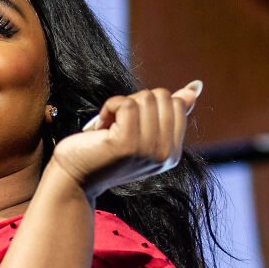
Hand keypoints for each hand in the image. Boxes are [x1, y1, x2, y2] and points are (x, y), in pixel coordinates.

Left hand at [47, 81, 202, 200]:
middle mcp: (164, 154)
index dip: (146, 107)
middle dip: (134, 104)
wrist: (74, 179)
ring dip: (120, 107)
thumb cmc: (103, 154)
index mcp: (172, 153)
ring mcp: (147, 150)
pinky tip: (100, 129)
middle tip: (117, 129)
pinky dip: (108, 109)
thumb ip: (168, 113)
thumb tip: (194, 88)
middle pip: (161, 96)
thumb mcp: (140, 133)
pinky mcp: (127, 144)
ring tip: (108, 132)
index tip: (129, 128)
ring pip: (144, 98)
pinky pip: (124, 103)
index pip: (176, 103)